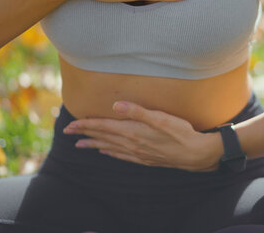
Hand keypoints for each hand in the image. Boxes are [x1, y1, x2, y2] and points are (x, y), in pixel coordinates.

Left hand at [62, 100, 223, 171]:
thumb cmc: (181, 133)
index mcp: (133, 132)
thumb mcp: (161, 118)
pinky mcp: (145, 158)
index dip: (86, 125)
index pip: (103, 127)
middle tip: (67, 132)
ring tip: (79, 145)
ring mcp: (138, 153)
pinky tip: (106, 152)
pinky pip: (121, 156)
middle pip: (102, 137)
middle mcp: (132, 144)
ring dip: (93, 145)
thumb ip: (138, 111)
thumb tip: (116, 105)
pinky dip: (110, 153)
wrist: (196, 154)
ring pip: (109, 147)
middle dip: (84, 134)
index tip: (70, 125)